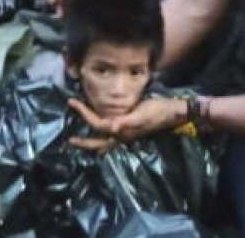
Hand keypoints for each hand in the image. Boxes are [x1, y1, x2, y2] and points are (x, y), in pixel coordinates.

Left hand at [67, 96, 185, 151]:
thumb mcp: (141, 114)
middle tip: (70, 140)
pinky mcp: (130, 129)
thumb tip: (112, 128)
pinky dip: (103, 133)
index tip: (72, 102)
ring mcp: (126, 134)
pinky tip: (100, 128)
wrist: (173, 111)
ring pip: (105, 141)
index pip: (97, 124)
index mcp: (122, 132)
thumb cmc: (157, 111)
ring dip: (92, 140)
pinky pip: (112, 134)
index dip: (84, 114)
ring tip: (80, 138)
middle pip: (98, 143)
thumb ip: (126, 122)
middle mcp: (122, 136)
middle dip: (84, 143)